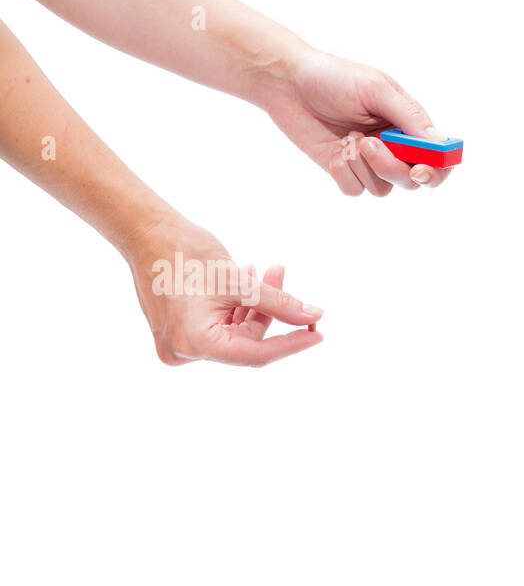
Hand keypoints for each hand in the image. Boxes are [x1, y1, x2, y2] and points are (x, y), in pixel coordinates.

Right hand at [126, 217, 322, 366]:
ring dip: (254, 306)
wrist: (143, 231)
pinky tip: (246, 279)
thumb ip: (280, 303)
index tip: (318, 332)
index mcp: (196, 344)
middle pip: (246, 342)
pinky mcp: (178, 334)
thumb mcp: (241, 281)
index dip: (292, 343)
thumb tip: (314, 316)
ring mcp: (179, 345)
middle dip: (270, 311)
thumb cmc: (186, 252)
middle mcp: (184, 352)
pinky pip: (218, 328)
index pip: (257, 354)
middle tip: (282, 274)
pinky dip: (236, 308)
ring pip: (235, 334)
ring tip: (264, 270)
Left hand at [263, 49, 450, 195]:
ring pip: (383, 188)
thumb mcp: (376, 90)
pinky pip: (356, 190)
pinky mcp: (345, 171)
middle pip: (412, 180)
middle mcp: (394, 147)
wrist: (288, 82)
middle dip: (392, 168)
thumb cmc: (335, 78)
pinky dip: (344, 174)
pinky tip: (334, 150)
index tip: (421, 170)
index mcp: (408, 125)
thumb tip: (440, 144)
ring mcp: (369, 162)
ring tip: (347, 138)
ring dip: (363, 167)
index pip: (439, 158)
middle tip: (369, 145)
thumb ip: (410, 118)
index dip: (438, 170)